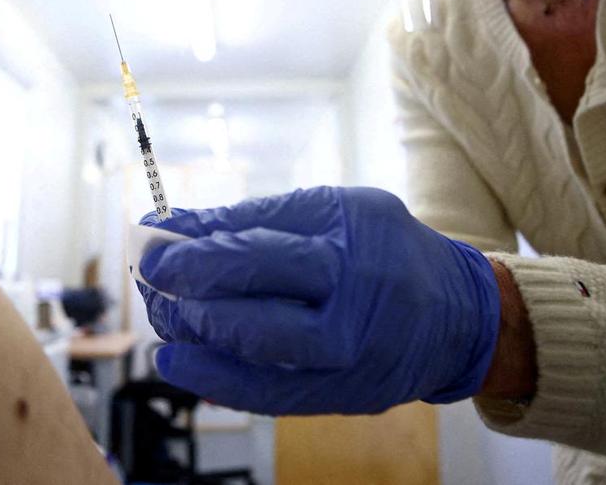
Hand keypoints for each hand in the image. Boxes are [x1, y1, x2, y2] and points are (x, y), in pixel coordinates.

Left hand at [136, 186, 499, 415]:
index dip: (198, 250)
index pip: (261, 251)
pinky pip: (270, 396)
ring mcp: (348, 360)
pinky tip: (177, 361)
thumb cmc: (383, 247)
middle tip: (148, 276)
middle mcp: (351, 308)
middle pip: (258, 308)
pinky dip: (217, 381)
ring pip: (259, 356)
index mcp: (350, 247)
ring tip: (159, 315)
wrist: (457, 315)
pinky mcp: (340, 396)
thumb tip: (175, 225)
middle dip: (191, 292)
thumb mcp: (332, 209)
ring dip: (196, 335)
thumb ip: (255, 218)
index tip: (150, 239)